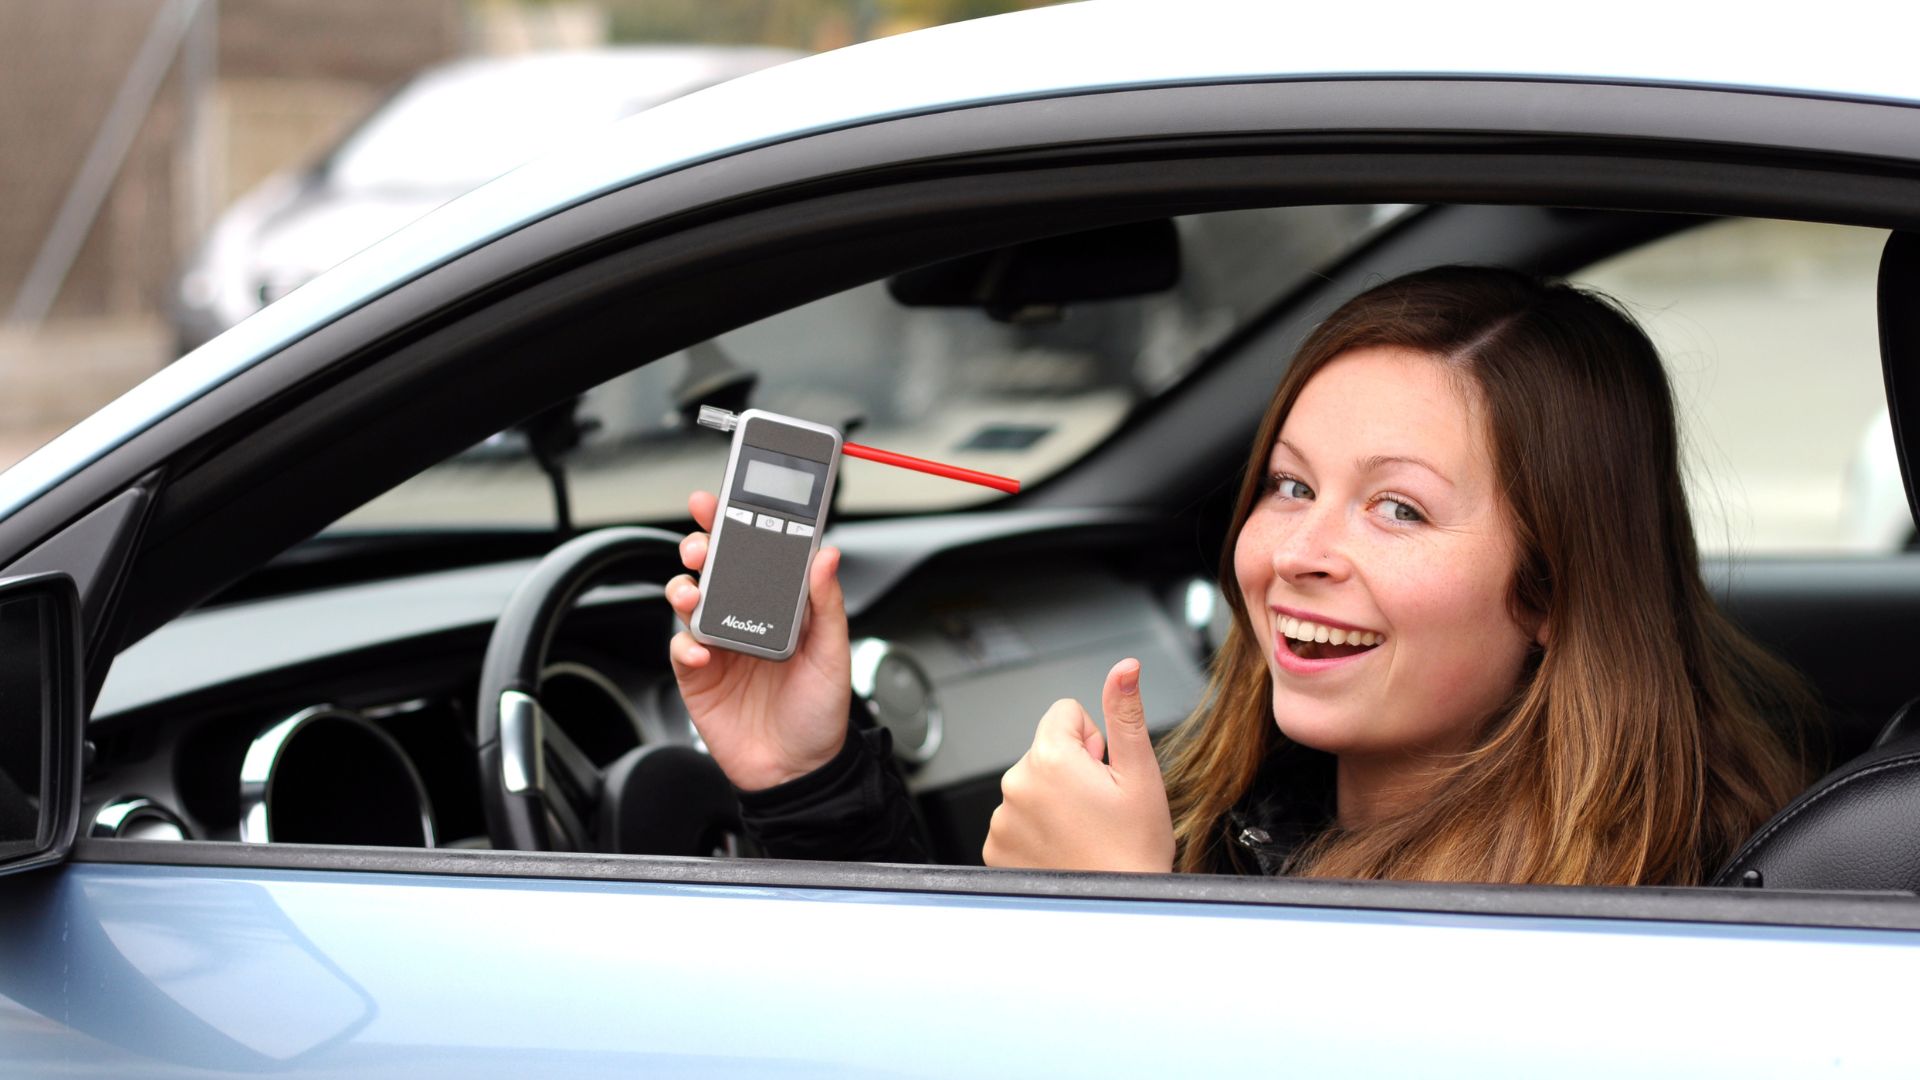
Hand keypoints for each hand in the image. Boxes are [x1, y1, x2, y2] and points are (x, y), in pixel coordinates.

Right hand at [667, 491, 851, 790]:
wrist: (799, 772)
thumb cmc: (821, 714)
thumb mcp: (834, 654)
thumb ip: (827, 604)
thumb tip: (826, 555)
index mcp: (779, 608)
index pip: (754, 555)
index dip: (734, 526)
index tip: (721, 503)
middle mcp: (745, 620)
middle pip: (713, 570)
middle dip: (700, 548)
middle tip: (701, 544)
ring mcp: (719, 647)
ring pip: (689, 602)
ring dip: (684, 589)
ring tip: (693, 592)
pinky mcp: (697, 677)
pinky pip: (679, 649)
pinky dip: (683, 644)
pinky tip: (700, 651)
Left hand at [982, 658, 1174, 872]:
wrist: (1119, 910)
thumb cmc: (1134, 849)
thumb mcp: (1141, 773)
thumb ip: (1125, 713)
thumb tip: (1124, 667)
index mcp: (1050, 759)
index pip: (1065, 712)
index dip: (1092, 739)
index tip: (1103, 771)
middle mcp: (1016, 784)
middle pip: (1046, 749)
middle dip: (1071, 769)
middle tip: (1097, 806)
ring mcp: (1001, 819)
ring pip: (1032, 784)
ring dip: (1053, 800)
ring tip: (1082, 830)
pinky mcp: (994, 848)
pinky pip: (1016, 818)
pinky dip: (1036, 829)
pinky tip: (1062, 846)